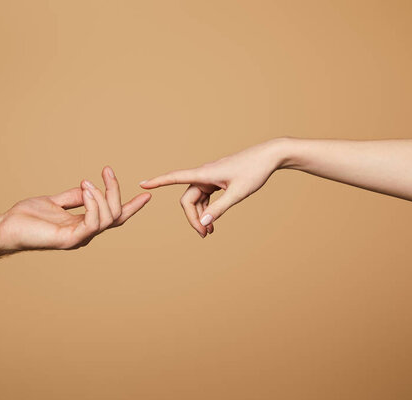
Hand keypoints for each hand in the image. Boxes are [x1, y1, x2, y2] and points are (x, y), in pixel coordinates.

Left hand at [0, 166, 150, 249]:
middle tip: (107, 170)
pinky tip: (86, 190)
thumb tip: (89, 188)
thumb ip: (73, 197)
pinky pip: (92, 223)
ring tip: (88, 181)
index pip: (114, 216)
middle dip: (115, 191)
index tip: (147, 194)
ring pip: (107, 218)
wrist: (6, 227)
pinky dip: (93, 205)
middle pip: (115, 214)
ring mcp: (79, 238)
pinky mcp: (69, 240)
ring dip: (102, 196)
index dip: (131, 206)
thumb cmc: (27, 216)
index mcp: (84, 225)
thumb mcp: (55, 201)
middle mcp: (85, 233)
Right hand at [140, 139, 285, 236]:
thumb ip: (220, 208)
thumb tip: (203, 222)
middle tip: (204, 235)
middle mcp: (204, 174)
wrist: (269, 156)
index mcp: (205, 174)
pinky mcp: (217, 180)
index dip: (158, 182)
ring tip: (210, 232)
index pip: (175, 177)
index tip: (142, 184)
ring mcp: (211, 177)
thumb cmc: (254, 171)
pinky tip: (213, 220)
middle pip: (188, 199)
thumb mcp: (238, 193)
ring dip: (201, 215)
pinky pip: (206, 196)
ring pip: (197, 199)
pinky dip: (208, 209)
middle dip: (192, 217)